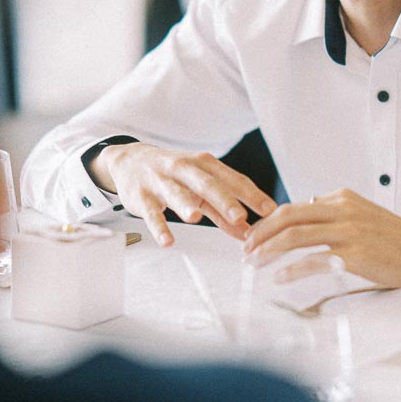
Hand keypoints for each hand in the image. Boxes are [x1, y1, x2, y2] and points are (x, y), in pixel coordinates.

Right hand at [94, 143, 276, 246]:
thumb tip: (248, 232)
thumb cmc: (173, 175)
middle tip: (240, 215)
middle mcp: (184, 168)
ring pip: (176, 193)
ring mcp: (161, 181)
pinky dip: (158, 227)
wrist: (130, 161)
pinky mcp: (142, 196)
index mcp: (204, 165)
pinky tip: (167, 241)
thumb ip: (222, 212)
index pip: (232, 179)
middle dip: (224, 199)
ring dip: (185, 205)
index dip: (252, 195)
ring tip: (195, 218)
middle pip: (207, 183)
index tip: (270, 210)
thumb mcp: (200, 189)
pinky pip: (151, 212)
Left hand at [241, 188, 400, 287]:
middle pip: (287, 216)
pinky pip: (314, 260)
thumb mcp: (363, 214)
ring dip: (268, 250)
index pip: (293, 206)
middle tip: (245, 251)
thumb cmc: (397, 238)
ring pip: (295, 235)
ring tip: (254, 264)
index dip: (267, 223)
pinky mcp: (356, 254)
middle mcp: (342, 210)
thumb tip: (305, 210)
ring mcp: (349, 231)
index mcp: (341, 198)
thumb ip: (335, 213)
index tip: (252, 238)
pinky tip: (279, 279)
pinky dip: (291, 269)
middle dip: (260, 234)